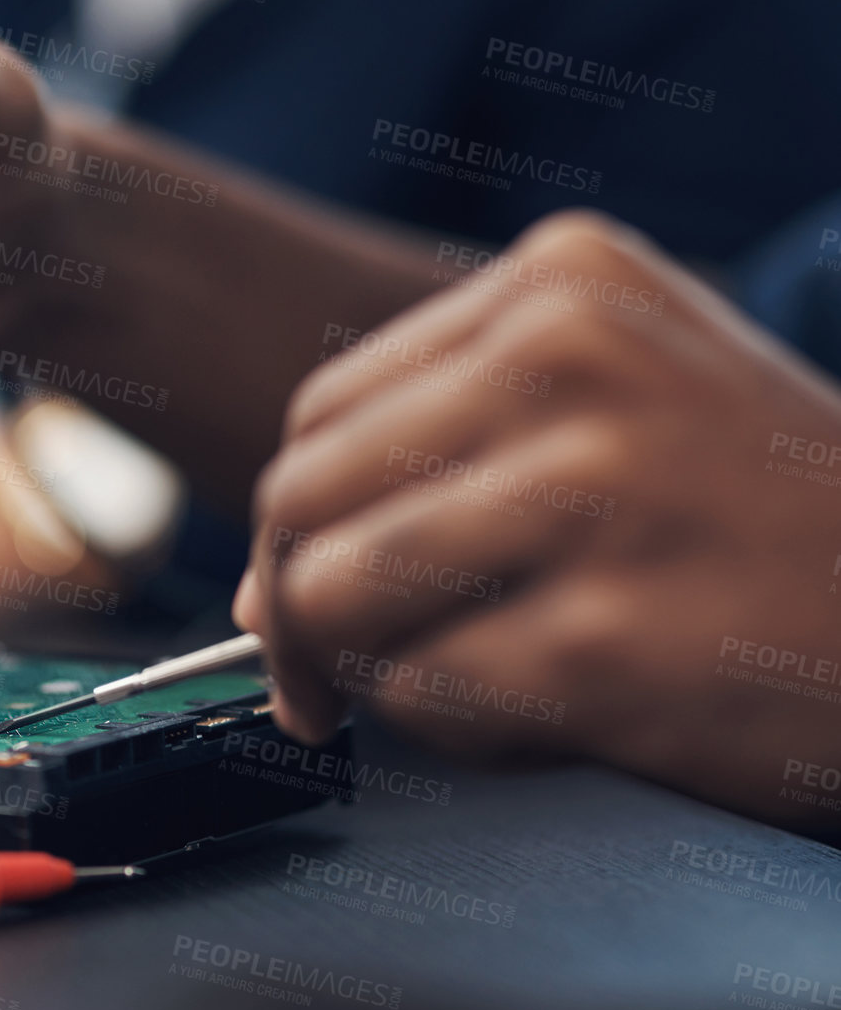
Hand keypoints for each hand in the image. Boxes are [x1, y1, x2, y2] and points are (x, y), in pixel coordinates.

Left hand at [236, 210, 840, 829]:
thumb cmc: (753, 512)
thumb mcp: (613, 410)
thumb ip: (429, 461)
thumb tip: (256, 586)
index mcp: (562, 284)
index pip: (319, 411)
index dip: (291, 521)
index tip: (312, 585)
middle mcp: (572, 360)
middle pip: (298, 496)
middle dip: (296, 602)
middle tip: (340, 666)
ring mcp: (597, 495)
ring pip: (328, 595)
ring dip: (361, 668)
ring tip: (458, 675)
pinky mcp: (610, 640)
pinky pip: (416, 695)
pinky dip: (446, 725)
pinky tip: (542, 709)